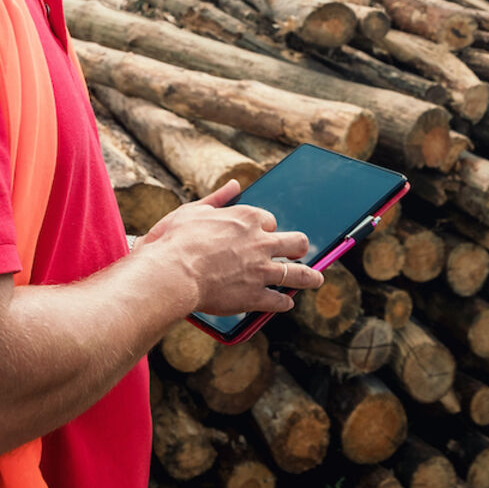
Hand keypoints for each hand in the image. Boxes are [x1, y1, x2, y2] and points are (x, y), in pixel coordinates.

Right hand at [138, 179, 323, 315]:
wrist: (171, 272)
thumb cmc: (176, 240)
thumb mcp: (195, 210)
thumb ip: (219, 198)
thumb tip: (234, 184)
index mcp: (247, 218)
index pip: (270, 220)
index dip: (267, 229)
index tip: (265, 234)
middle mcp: (260, 242)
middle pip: (296, 242)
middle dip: (300, 247)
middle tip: (300, 252)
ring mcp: (261, 270)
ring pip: (298, 274)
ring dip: (310, 277)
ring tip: (317, 279)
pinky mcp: (256, 296)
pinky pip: (279, 300)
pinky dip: (284, 302)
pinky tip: (286, 303)